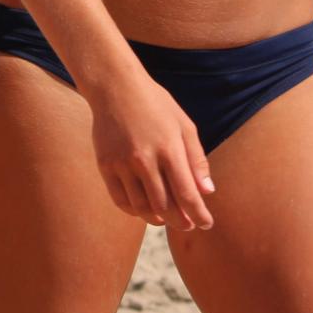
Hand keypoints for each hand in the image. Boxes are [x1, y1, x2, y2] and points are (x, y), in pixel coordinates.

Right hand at [84, 70, 214, 230]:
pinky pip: (121, 199)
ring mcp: (122, 163)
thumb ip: (196, 159)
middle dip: (180, 221)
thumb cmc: (155, 104)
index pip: (187, 194)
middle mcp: (145, 159)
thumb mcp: (184, 125)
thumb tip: (207, 192)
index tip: (206, 224)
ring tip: (167, 219)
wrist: (115, 87)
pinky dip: (134, 211)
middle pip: (165, 206)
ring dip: (158, 218)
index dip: (199, 214)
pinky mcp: (105, 165)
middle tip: (188, 225)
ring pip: (142, 206)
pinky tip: (144, 210)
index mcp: (169, 148)